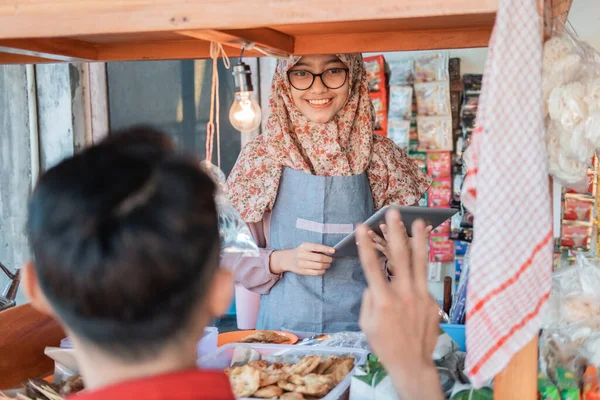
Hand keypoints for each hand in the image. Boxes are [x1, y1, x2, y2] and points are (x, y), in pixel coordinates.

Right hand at [270, 243, 334, 275]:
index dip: (326, 249)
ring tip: (328, 264)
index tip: (334, 251)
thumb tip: (330, 252)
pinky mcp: (302, 271)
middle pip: (320, 258)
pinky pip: (316, 273)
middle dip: (329, 259)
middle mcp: (302, 255)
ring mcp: (302, 264)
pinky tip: (323, 269)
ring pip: (319, 266)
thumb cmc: (301, 251)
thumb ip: (316, 248)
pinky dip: (322, 271)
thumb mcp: (306, 246)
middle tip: (332, 259)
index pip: (317, 247)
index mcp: (305, 246)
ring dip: (327, 265)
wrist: (288, 259)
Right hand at [357, 210, 442, 399]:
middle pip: (400, 257)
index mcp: (383, 300)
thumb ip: (369, 299)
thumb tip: (375, 282)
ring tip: (419, 222)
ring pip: (420, 262)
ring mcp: (420, 296)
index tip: (361, 227)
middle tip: (394, 213)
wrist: (412, 363)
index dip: (365, 245)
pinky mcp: (431, 301)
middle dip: (396, 232)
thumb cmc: (384, 344)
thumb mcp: (366, 322)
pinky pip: (422, 281)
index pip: (372, 266)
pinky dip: (418, 270)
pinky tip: (417, 261)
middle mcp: (403, 294)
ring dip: (419, 240)